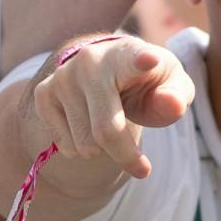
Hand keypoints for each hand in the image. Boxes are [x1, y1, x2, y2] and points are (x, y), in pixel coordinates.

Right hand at [30, 36, 193, 178]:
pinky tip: (89, 124)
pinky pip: (65, 145)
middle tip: (141, 166)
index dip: (142, 61)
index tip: (149, 60)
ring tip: (109, 123)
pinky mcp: (44, 93)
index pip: (135, 59)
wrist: (110, 68)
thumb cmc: (147, 83)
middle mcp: (91, 61)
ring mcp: (63, 76)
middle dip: (126, 156)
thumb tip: (171, 105)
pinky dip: (81, 148)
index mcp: (130, 55)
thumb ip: (176, 97)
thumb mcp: (172, 87)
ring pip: (84, 144)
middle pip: (105, 130)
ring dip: (102, 149)